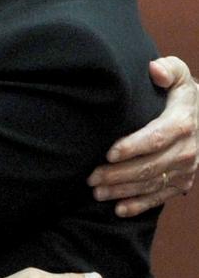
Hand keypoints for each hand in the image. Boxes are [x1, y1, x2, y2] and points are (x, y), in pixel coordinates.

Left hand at [88, 57, 197, 215]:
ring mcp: (186, 169)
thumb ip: (168, 69)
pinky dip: (140, 205)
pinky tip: (118, 209)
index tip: (108, 153)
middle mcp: (186, 150)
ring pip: (152, 184)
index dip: (132, 147)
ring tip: (96, 192)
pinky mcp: (183, 181)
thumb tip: (154, 69)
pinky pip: (161, 197)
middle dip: (118, 174)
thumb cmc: (179, 92)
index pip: (155, 138)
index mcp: (181, 123)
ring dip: (123, 191)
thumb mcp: (178, 74)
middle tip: (91, 177)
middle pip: (149, 166)